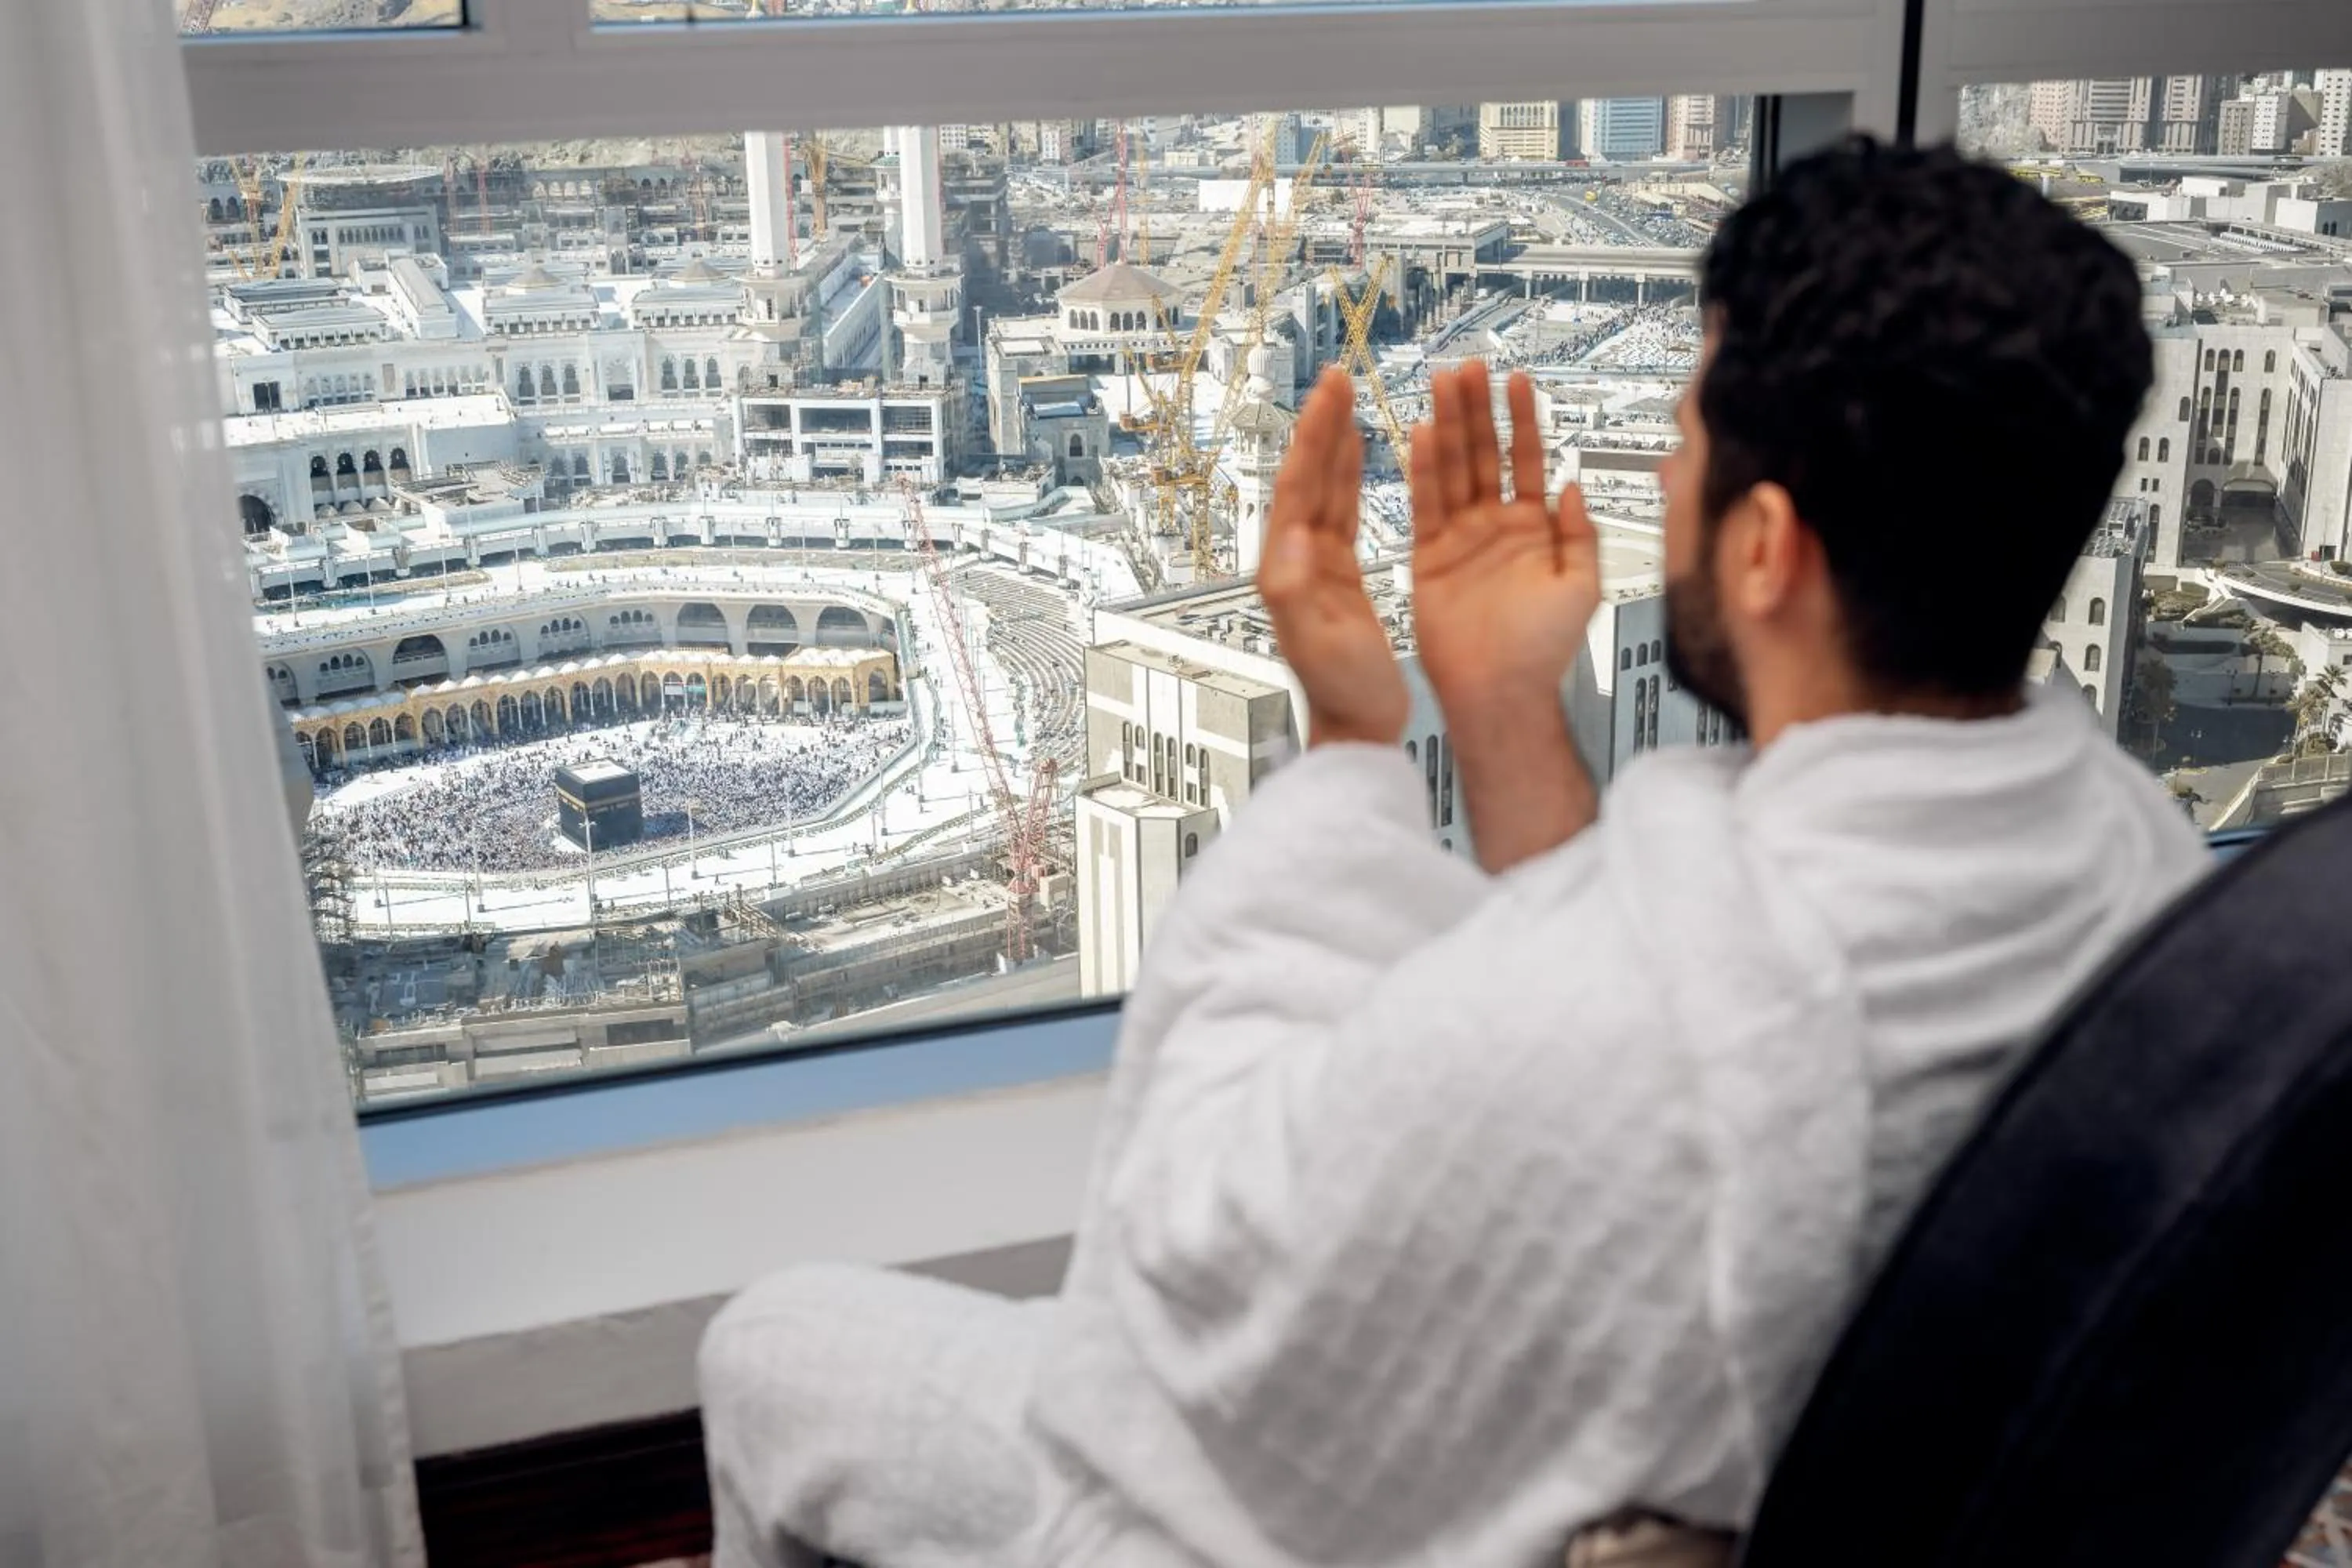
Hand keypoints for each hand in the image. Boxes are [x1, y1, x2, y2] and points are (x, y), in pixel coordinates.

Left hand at [1259, 368, 1409, 748]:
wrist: (1357, 726)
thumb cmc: (1342, 691)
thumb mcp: (1317, 640)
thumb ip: (1295, 589)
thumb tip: (1286, 538)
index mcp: (1288, 569)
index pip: (1299, 486)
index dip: (1314, 436)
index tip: (1331, 392)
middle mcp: (1295, 560)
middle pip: (1307, 477)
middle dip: (1321, 425)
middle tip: (1336, 378)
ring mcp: (1315, 565)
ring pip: (1324, 488)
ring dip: (1333, 443)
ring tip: (1345, 400)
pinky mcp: (1337, 574)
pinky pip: (1341, 510)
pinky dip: (1347, 475)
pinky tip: (1355, 453)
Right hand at [1409, 362, 1601, 714]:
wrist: (1500, 692)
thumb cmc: (1544, 650)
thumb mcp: (1583, 588)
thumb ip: (1581, 536)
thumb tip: (1574, 487)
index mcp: (1535, 530)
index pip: (1526, 460)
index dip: (1522, 419)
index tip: (1517, 380)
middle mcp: (1495, 527)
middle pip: (1485, 455)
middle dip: (1477, 409)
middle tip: (1469, 367)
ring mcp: (1461, 539)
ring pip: (1454, 471)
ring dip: (1449, 426)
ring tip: (1443, 384)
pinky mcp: (1429, 558)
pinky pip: (1426, 506)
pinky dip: (1424, 470)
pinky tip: (1423, 434)